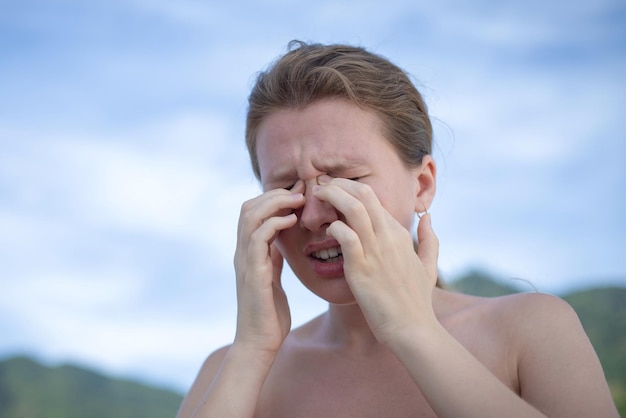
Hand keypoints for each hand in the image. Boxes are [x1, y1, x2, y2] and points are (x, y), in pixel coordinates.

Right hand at [233, 183, 304, 353]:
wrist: (260, 342)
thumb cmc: (268, 312)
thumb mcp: (272, 275)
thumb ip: (272, 255)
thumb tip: (280, 237)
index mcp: (247, 252)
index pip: (251, 211)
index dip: (271, 197)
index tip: (297, 192)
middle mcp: (242, 252)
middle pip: (248, 207)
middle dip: (274, 194)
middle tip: (299, 191)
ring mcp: (245, 261)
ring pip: (250, 217)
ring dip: (275, 203)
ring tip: (297, 200)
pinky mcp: (253, 273)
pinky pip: (258, 239)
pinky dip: (274, 224)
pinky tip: (292, 221)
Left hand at [312, 177, 438, 344]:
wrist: (411, 328)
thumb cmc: (417, 300)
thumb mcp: (429, 266)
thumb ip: (429, 239)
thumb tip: (428, 216)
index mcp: (398, 233)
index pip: (373, 197)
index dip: (350, 188)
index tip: (333, 189)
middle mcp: (387, 236)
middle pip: (362, 194)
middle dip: (338, 184)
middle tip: (321, 185)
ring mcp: (375, 251)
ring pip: (352, 209)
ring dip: (332, 196)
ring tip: (317, 195)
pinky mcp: (361, 268)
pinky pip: (345, 236)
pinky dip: (332, 227)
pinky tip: (326, 231)